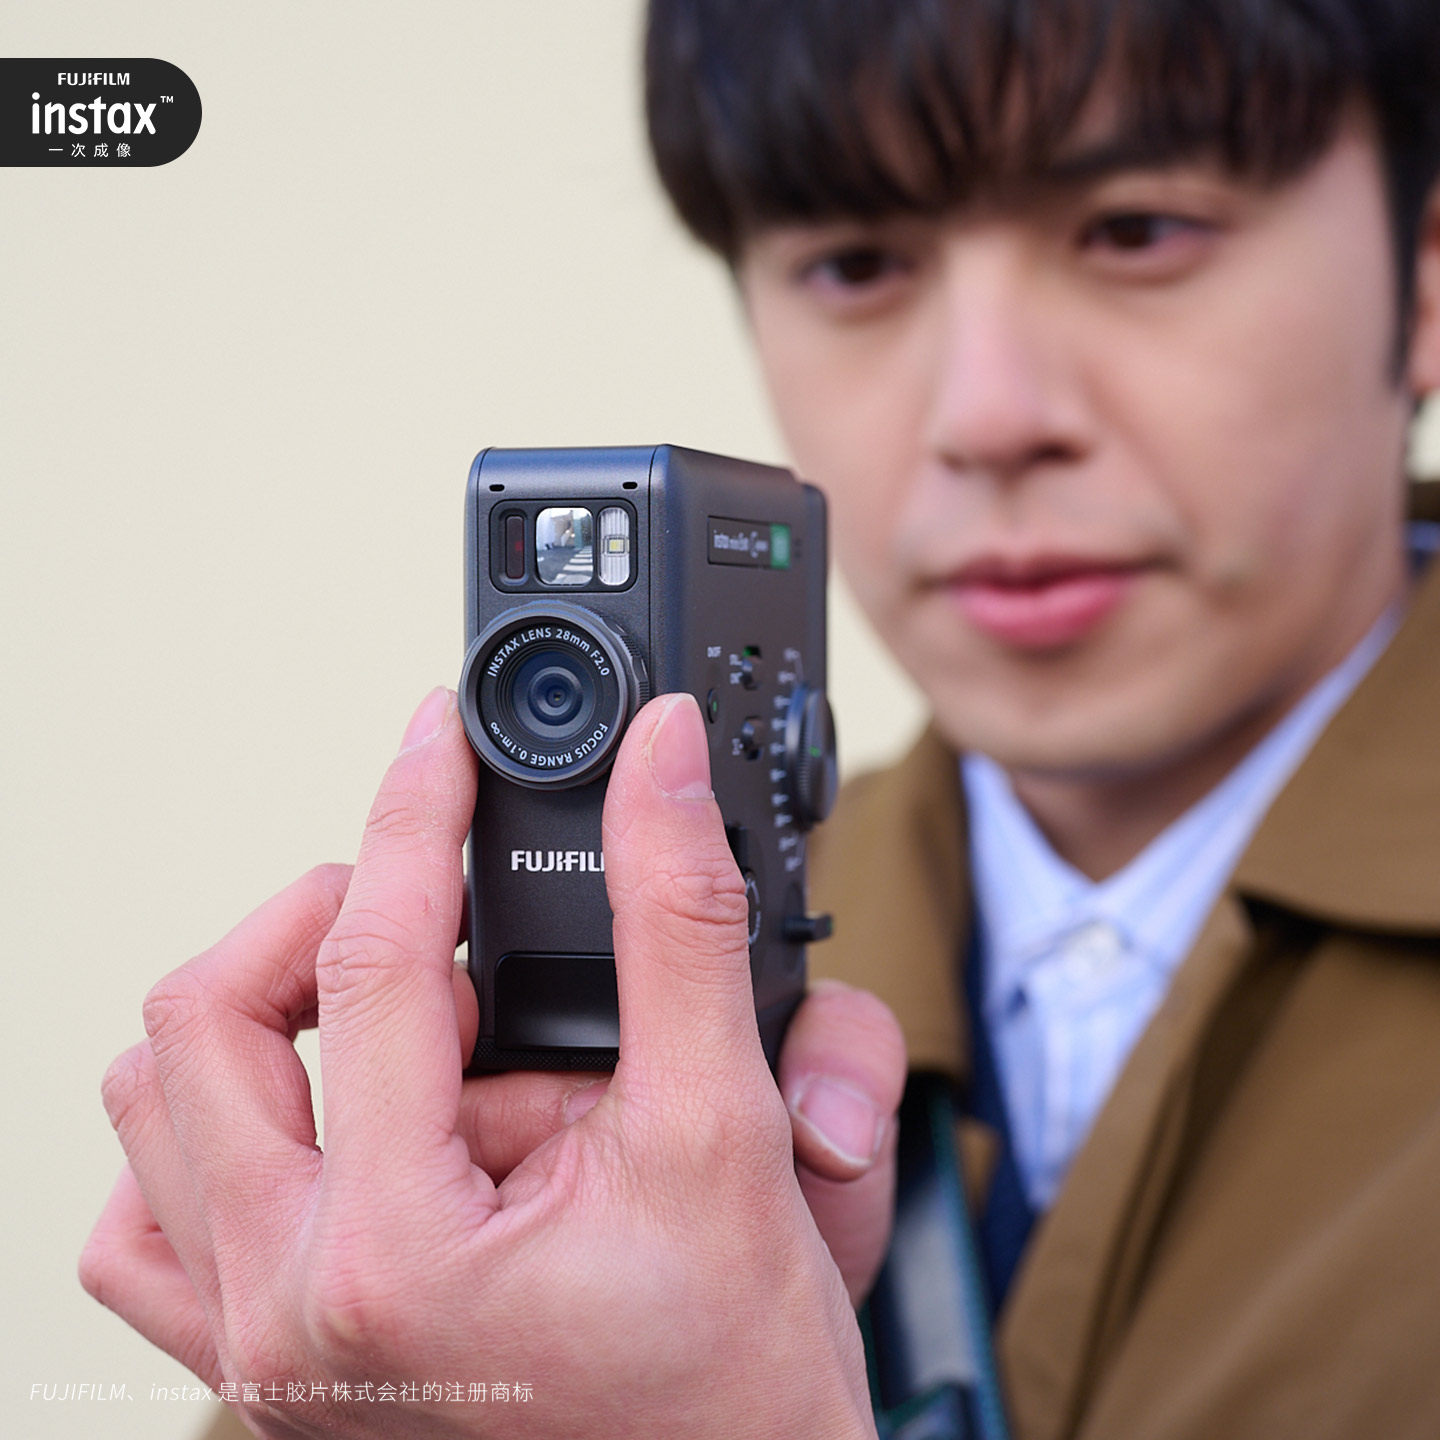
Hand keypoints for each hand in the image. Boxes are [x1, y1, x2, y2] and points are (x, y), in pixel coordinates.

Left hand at [81, 689, 885, 1437]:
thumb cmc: (733, 1373)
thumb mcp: (725, 1123)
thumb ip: (682, 919)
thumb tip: (660, 765)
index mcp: (393, 1250)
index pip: (373, 955)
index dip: (417, 809)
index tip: (439, 736)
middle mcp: (286, 1308)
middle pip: (206, 1020)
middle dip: (319, 916)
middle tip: (420, 893)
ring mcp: (256, 1345)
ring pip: (158, 1109)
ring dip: (262, 1018)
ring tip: (387, 1008)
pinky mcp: (261, 1361)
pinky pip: (156, 1221)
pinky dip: (214, 1129)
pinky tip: (324, 1111)